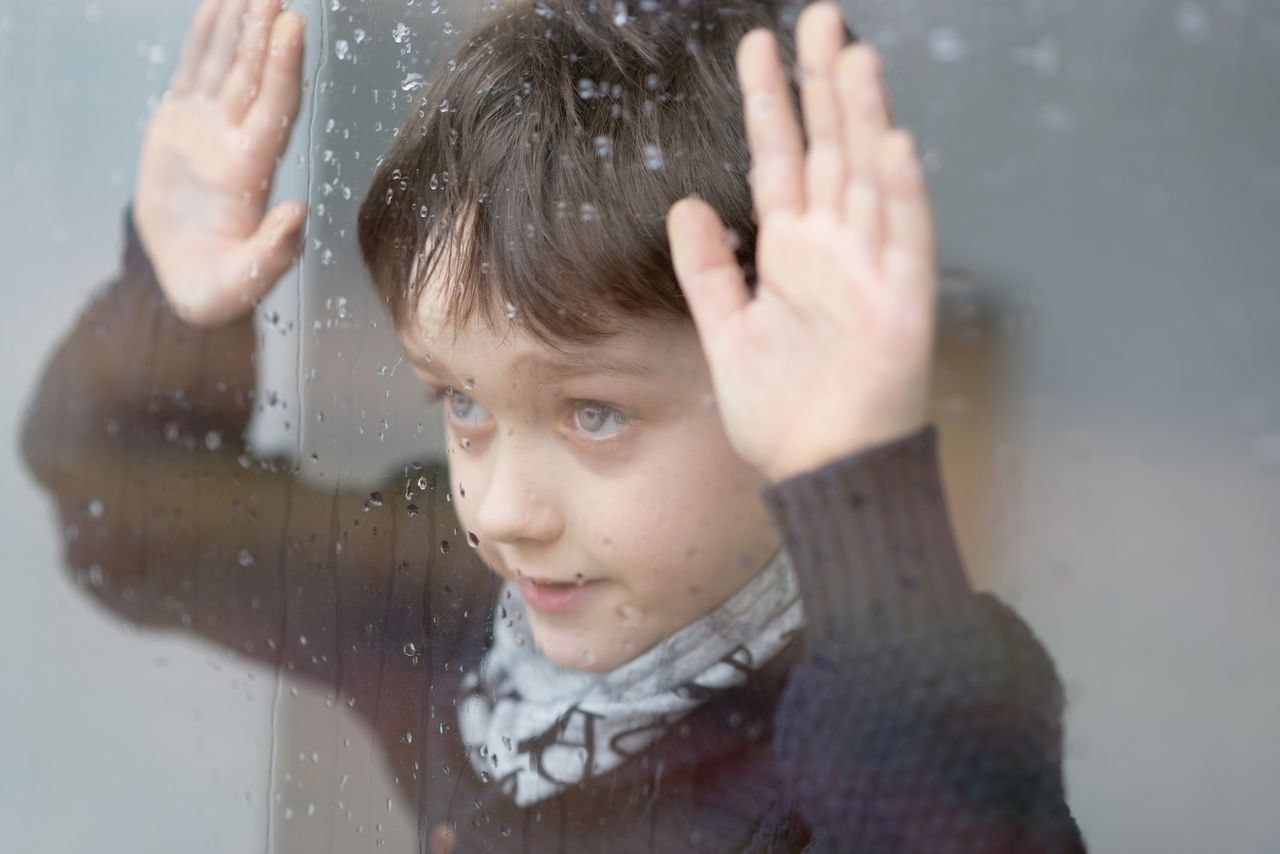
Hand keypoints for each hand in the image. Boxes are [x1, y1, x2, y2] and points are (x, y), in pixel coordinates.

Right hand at [133, 0, 305, 327]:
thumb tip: (300, 214)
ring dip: (239, 27)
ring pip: (227, 67)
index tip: (291, 26)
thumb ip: (273, 251)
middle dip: (264, 34)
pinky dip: (204, 39)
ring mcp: (209, 131)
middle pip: (254, 78)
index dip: (283, 68)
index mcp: (252, 173)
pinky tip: (215, 6)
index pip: (274, 109)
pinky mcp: (180, 126)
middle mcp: (236, 143)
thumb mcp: (244, 281)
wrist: (191, 281)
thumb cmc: (220, 289)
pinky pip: (194, 73)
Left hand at [666, 2, 936, 482]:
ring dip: (863, 122)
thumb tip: (684, 204)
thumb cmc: (781, 412)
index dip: (771, 103)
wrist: (821, 474)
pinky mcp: (901, 310)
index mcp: (791, 254)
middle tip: (820, 19)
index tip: (758, 45)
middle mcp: (833, 252)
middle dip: (824, 86)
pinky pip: (903, 244)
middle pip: (829, 152)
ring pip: (868, 181)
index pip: (779, 161)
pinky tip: (890, 147)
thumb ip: (708, 270)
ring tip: (852, 59)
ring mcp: (871, 275)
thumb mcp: (727, 333)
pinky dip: (899, 197)